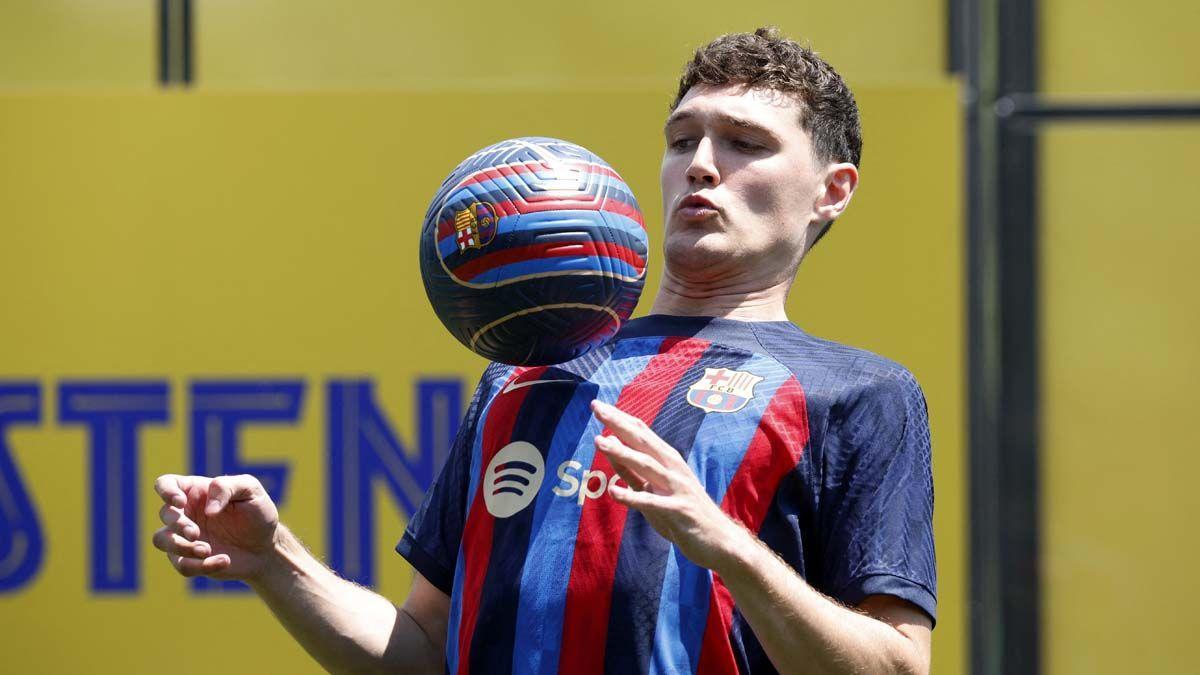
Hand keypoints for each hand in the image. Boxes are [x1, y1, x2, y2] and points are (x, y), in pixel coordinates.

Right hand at [151, 474, 279, 581]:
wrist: (267, 546)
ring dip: (180, 547)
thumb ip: (227, 487)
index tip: (180, 502)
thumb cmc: (258, 512)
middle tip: (195, 534)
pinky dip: (201, 566)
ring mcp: (184, 537)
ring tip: (206, 550)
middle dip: (178, 525)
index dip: (166, 491)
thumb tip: (208, 509)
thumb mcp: (251, 490)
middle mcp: (186, 513)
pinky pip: (182, 565)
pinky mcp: (190, 559)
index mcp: (196, 491)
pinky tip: (225, 561)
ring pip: (161, 540)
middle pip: (165, 514)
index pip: (166, 483)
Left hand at [590, 400, 747, 571]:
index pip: (642, 433)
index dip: (620, 418)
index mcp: (669, 460)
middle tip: (597, 407)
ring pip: (647, 466)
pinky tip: (614, 492)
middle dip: (619, 424)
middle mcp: (674, 469)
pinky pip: (652, 502)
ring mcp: (677, 489)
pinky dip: (632, 497)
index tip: (598, 405)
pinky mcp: (679, 511)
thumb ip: (632, 471)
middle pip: (643, 441)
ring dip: (623, 453)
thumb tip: (610, 447)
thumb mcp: (655, 488)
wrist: (720, 540)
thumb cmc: (684, 513)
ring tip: (599, 442)